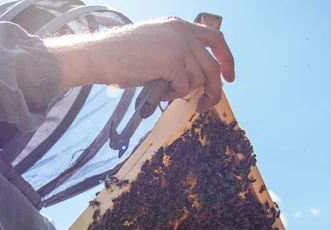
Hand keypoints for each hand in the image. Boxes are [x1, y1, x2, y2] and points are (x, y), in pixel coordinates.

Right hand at [46, 17, 234, 112]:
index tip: (229, 76)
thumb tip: (197, 80)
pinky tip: (158, 89)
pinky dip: (172, 94)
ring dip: (183, 91)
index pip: (215, 38)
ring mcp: (179, 44)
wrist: (101, 56)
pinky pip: (184, 86)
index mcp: (179, 25)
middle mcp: (182, 31)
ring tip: (163, 90)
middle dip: (215, 87)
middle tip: (208, 104)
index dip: (226, 58)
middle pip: (212, 64)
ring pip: (197, 78)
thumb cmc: (122, 56)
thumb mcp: (156, 47)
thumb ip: (178, 55)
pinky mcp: (173, 60)